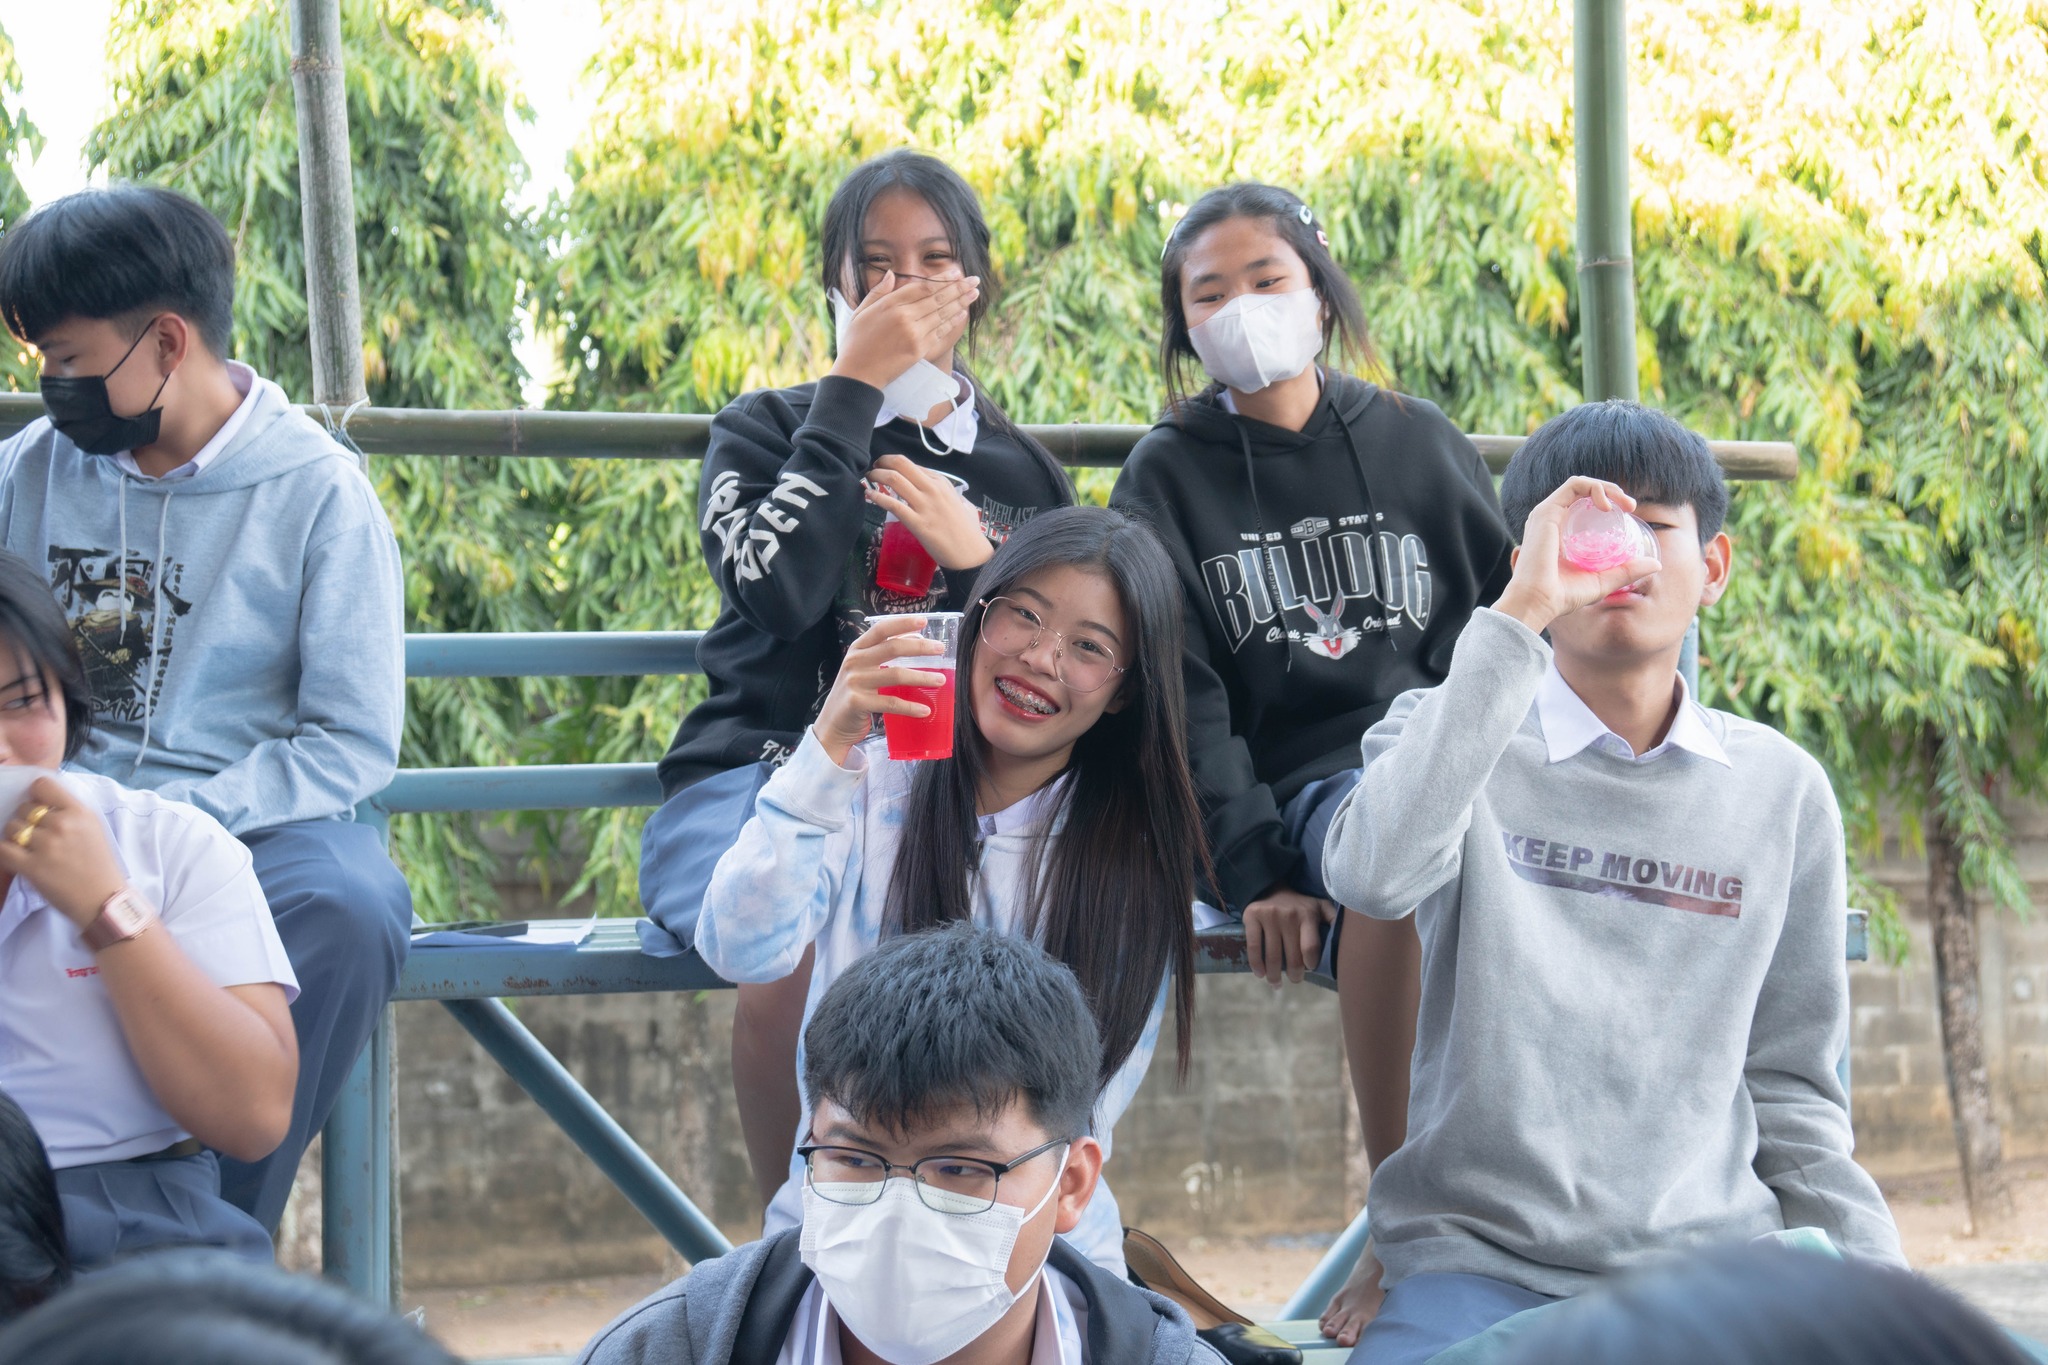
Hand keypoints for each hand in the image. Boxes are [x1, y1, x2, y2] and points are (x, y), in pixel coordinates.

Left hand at [0, 777, 126, 929]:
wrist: (103, 899)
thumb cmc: (98, 865)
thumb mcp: (93, 829)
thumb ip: (69, 812)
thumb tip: (39, 802)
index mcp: (80, 812)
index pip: (43, 785)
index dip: (36, 795)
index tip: (40, 808)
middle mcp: (63, 824)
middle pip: (24, 808)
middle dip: (26, 820)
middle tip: (36, 836)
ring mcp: (46, 845)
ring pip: (11, 828)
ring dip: (15, 837)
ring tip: (27, 849)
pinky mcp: (32, 866)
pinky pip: (3, 850)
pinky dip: (6, 853)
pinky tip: (16, 858)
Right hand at [812, 616, 947, 765]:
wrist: (832, 725)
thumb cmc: (855, 694)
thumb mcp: (865, 669)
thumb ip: (885, 654)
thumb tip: (918, 639)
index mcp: (857, 650)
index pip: (881, 629)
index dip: (902, 623)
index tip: (923, 621)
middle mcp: (854, 662)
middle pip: (892, 648)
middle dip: (920, 647)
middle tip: (941, 649)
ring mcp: (855, 682)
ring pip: (895, 675)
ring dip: (922, 677)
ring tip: (941, 680)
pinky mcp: (857, 702)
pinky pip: (890, 703)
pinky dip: (910, 707)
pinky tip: (925, 710)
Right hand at [829, 272, 980, 392]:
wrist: (857, 374)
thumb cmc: (855, 342)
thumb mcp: (860, 312)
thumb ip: (878, 292)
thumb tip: (890, 273)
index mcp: (890, 304)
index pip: (923, 287)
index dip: (942, 279)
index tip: (956, 273)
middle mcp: (905, 317)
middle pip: (938, 298)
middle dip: (959, 287)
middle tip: (975, 280)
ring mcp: (914, 334)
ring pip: (942, 313)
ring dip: (961, 302)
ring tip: (974, 293)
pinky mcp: (919, 349)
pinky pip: (940, 331)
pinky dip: (953, 321)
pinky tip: (963, 313)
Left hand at [866, 456, 991, 571]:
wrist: (970, 554)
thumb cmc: (967, 530)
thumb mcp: (961, 502)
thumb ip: (947, 493)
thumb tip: (937, 490)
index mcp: (941, 482)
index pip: (911, 465)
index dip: (894, 463)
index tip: (885, 468)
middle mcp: (932, 489)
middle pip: (901, 464)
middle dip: (882, 462)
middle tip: (873, 468)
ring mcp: (924, 505)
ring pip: (894, 479)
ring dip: (876, 476)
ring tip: (869, 479)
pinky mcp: (917, 523)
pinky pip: (893, 504)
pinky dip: (877, 497)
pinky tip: (869, 495)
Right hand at [1243, 883, 1336, 984]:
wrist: (1269, 888)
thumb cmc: (1298, 905)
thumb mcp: (1319, 906)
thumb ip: (1333, 919)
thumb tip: (1350, 936)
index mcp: (1308, 915)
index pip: (1310, 947)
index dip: (1309, 964)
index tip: (1309, 969)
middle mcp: (1289, 916)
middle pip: (1292, 957)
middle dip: (1294, 975)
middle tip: (1294, 980)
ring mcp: (1269, 917)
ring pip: (1272, 956)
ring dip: (1274, 975)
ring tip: (1276, 983)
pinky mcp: (1252, 917)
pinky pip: (1253, 947)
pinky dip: (1256, 964)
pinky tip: (1260, 974)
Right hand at [1493, 477, 1661, 633]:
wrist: (1538, 602)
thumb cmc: (1564, 595)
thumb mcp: (1603, 580)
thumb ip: (1626, 571)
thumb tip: (1656, 564)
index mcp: (1559, 530)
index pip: (1584, 503)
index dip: (1609, 501)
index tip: (1629, 513)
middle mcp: (1551, 518)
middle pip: (1584, 491)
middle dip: (1612, 491)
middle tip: (1631, 506)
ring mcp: (1547, 513)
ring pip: (1581, 483)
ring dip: (1607, 487)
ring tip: (1625, 504)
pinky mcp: (1546, 511)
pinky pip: (1574, 486)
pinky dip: (1595, 488)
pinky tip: (1607, 505)